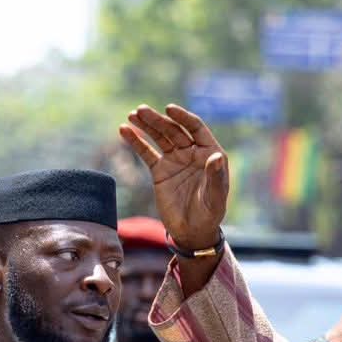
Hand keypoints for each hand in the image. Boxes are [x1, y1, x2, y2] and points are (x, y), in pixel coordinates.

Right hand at [121, 105, 229, 251]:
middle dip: (158, 120)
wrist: (191, 232)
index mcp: (210, 153)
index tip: (169, 109)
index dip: (183, 117)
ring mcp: (175, 160)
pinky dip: (136, 141)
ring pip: (159, 137)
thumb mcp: (215, 197)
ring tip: (132, 116)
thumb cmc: (209, 214)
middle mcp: (192, 152)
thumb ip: (215, 177)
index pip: (196, 128)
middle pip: (174, 130)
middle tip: (141, 111)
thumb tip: (217, 156)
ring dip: (146, 125)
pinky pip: (147, 152)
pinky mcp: (160, 170)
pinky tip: (124, 130)